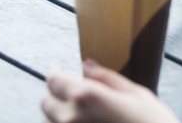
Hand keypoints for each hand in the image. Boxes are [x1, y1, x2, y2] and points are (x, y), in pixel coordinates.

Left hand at [42, 59, 179, 122]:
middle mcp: (72, 118)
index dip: (57, 75)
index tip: (62, 74)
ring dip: (60, 116)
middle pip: (46, 102)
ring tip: (86, 115)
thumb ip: (105, 78)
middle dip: (58, 96)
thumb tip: (86, 65)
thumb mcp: (135, 94)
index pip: (54, 80)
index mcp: (87, 96)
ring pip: (50, 122)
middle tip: (78, 96)